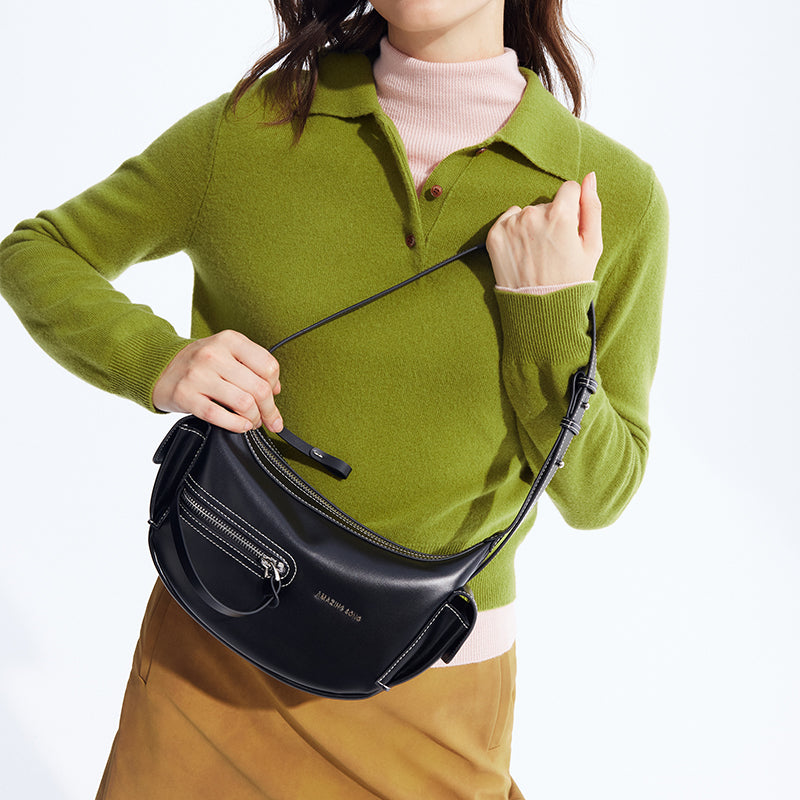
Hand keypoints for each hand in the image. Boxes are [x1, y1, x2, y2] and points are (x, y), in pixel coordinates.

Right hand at [152, 330, 282, 432]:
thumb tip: (276, 390)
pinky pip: (219, 415)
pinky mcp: (186, 395)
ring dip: (254, 418)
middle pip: (259, 388)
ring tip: (252, 421)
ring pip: (243, 403)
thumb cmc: (200, 362)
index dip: (275, 386)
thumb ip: (253, 366)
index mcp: (229, 340)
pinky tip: (241, 425)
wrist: (161, 367)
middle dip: (269, 410)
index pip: (268, 366)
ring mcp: (198, 375)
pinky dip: (237, 425)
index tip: (273, 397)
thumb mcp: (227, 352)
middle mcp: (214, 354)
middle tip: (269, 419)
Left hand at [486, 172, 602, 288]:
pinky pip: (508, 220)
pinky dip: (514, 231)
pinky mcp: (494, 236)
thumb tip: (590, 176)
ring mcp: (511, 225)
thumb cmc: (571, 279)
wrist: (539, 309)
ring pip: (527, 212)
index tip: (569, 229)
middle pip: (546, 203)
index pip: (569, 189)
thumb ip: (592, 207)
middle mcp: (532, 214)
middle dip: (552, 219)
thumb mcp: (592, 245)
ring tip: (537, 253)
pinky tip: (522, 251)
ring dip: (532, 226)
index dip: (572, 209)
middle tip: (553, 249)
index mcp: (560, 214)